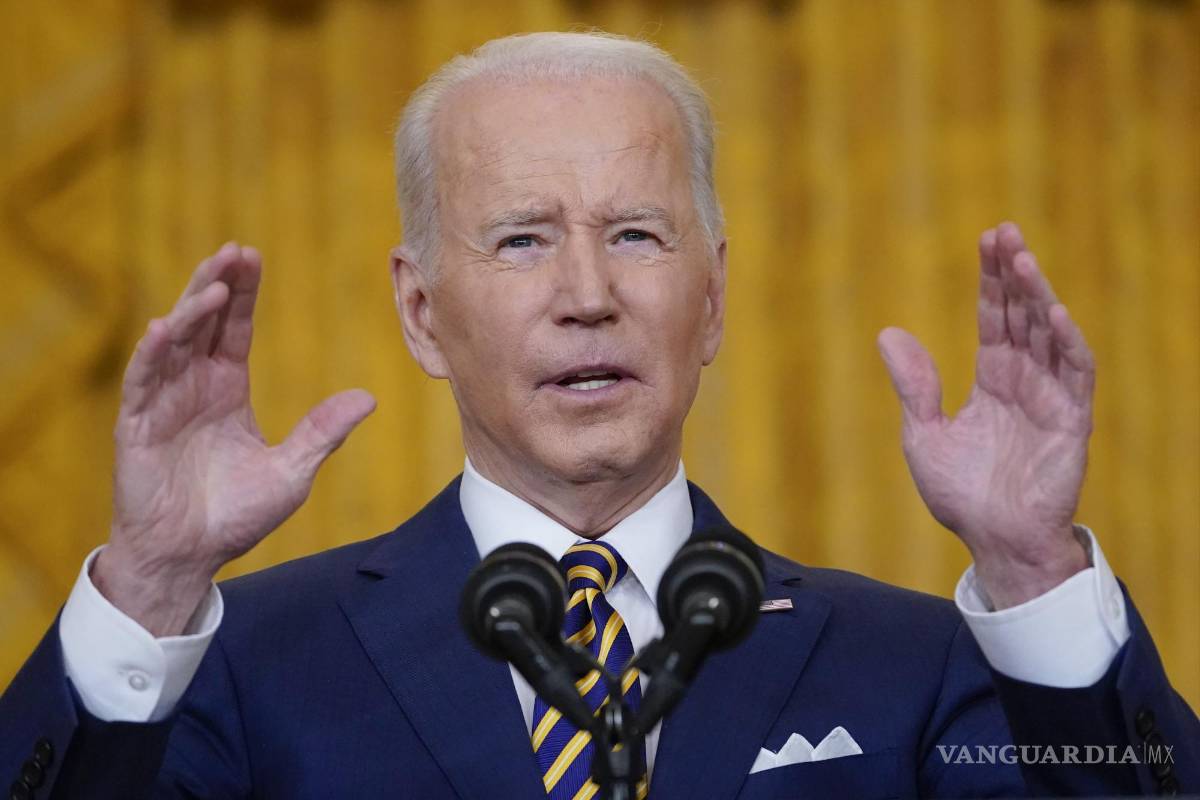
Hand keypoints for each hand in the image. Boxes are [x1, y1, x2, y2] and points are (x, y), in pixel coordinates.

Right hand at [93, 243, 375, 634]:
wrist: (190, 556)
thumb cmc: (235, 516)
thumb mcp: (292, 471)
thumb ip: (323, 432)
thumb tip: (369, 398)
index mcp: (226, 389)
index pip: (232, 329)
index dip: (241, 293)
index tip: (251, 254)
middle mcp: (192, 387)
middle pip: (202, 322)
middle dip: (216, 284)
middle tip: (234, 250)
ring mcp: (162, 403)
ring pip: (172, 342)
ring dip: (190, 310)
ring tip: (213, 283)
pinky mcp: (137, 427)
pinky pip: (142, 382)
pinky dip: (152, 354)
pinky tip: (164, 327)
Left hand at [877, 222, 1092, 608]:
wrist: (994, 541)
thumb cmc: (962, 494)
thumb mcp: (923, 434)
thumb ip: (914, 385)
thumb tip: (887, 333)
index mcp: (993, 380)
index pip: (994, 318)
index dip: (991, 280)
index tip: (987, 239)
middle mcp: (1025, 381)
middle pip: (1023, 315)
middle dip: (1015, 274)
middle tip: (1005, 232)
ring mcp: (1050, 399)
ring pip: (1049, 335)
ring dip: (1039, 297)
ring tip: (1023, 260)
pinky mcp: (1071, 422)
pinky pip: (1075, 375)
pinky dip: (1067, 344)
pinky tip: (1054, 314)